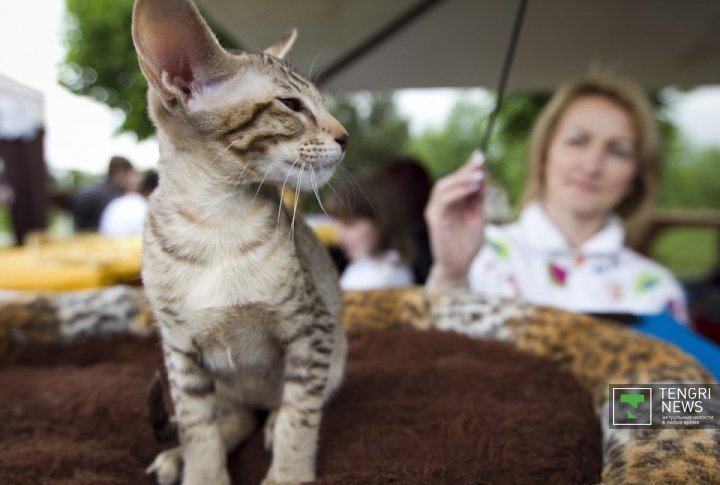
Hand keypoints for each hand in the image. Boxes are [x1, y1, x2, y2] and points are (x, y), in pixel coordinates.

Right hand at [424, 150, 485, 287]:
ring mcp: (436, 211)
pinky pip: (443, 200)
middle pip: (449, 180)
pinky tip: (472, 188)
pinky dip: (457, 192)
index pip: (458, 180)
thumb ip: (478, 198)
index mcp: (452, 202)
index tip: (481, 157)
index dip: (468, 168)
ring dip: (461, 179)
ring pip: (443, 187)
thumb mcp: (478, 216)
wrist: (460, 266)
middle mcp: (441, 204)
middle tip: (480, 162)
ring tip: (478, 176)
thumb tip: (483, 175)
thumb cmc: (468, 244)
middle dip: (465, 170)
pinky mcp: (434, 219)